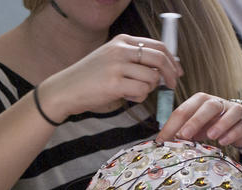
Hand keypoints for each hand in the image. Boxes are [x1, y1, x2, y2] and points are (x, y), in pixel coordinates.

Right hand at [39, 34, 182, 120]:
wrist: (65, 89)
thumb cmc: (88, 78)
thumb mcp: (110, 59)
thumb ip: (133, 59)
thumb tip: (164, 67)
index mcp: (122, 41)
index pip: (158, 45)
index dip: (172, 60)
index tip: (176, 71)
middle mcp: (120, 50)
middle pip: (159, 58)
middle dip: (170, 74)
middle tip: (171, 85)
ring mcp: (117, 66)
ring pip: (152, 77)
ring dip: (149, 89)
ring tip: (134, 92)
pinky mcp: (114, 84)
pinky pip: (142, 90)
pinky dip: (139, 97)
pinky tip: (127, 97)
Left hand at [156, 92, 241, 147]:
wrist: (239, 123)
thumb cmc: (210, 124)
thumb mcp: (193, 127)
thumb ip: (179, 132)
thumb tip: (161, 143)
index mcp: (199, 101)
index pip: (184, 110)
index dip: (172, 125)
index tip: (164, 140)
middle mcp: (216, 103)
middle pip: (208, 106)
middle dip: (195, 120)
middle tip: (185, 135)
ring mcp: (233, 111)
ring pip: (230, 112)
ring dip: (219, 124)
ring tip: (210, 137)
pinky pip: (241, 125)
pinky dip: (232, 133)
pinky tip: (223, 141)